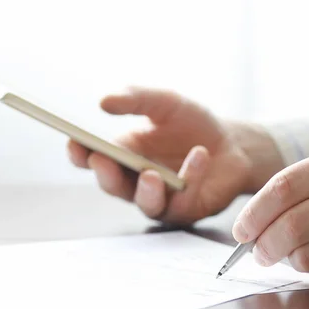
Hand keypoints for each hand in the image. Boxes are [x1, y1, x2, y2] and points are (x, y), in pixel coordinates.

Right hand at [68, 86, 280, 224]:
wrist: (234, 143)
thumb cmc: (194, 124)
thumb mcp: (165, 102)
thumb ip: (136, 99)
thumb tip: (103, 102)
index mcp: (125, 154)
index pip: (92, 159)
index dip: (79, 154)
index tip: (74, 143)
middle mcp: (137, 181)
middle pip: (113, 186)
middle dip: (106, 175)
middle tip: (103, 160)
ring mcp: (162, 198)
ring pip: (146, 204)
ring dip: (146, 190)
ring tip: (150, 174)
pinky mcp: (188, 209)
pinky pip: (183, 201)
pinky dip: (190, 177)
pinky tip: (199, 155)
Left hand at [232, 145, 308, 287]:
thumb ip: (306, 184)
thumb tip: (255, 221)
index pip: (284, 187)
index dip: (254, 212)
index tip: (240, 229)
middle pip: (291, 225)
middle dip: (263, 244)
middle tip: (258, 252)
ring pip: (307, 256)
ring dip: (288, 261)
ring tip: (290, 256)